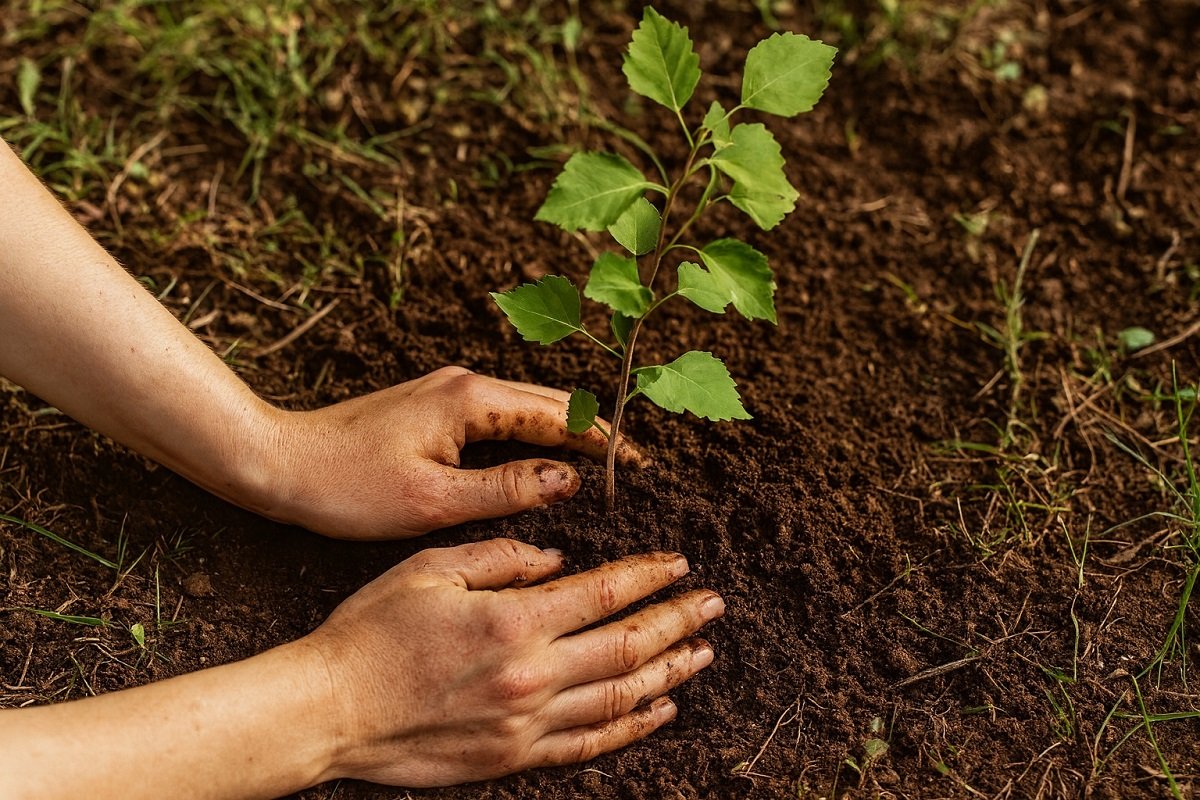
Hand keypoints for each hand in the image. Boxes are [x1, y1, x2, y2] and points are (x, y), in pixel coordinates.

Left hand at [254, 367, 643, 539]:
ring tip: (599, 460)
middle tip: (632, 464)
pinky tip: (540, 456)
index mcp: (471, 399)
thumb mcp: (433, 501)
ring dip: (564, 429)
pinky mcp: (431, 405)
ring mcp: (446, 390)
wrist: (277, 463)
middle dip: (593, 429)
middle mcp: (464, 382)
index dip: (603, 440)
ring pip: (525, 405)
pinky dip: (531, 432)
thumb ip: (507, 488)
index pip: (560, 414)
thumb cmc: (348, 486)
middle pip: (549, 401)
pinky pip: (499, 414)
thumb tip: (568, 479)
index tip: (640, 464)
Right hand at [303, 538, 721, 786]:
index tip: (679, 564)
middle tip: (713, 604)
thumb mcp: (429, 567)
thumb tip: (557, 561)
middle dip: (677, 621)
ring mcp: (526, 722)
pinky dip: (631, 727)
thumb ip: (500, 558)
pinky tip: (660, 709)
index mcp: (513, 620)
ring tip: (702, 652)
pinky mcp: (514, 757)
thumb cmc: (372, 631)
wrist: (330, 710)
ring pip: (620, 697)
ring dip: (668, 672)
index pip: (605, 593)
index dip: (649, 577)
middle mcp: (532, 674)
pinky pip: (589, 745)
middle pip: (627, 645)